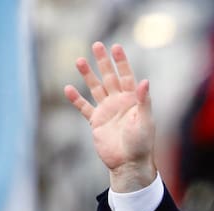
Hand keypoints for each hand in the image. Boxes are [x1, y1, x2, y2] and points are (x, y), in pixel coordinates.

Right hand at [64, 41, 156, 191]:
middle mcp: (119, 103)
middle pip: (110, 77)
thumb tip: (144, 81)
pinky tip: (68, 88)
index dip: (121, 62)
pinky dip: (76, 99)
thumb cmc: (142, 144)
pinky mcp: (96, 122)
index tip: (116, 47)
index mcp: (132, 101)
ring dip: (88, 75)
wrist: (129, 164)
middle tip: (97, 45)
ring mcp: (107, 111)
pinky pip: (84, 107)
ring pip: (96, 88)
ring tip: (79, 60)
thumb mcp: (145, 121)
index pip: (127, 76)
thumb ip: (143, 101)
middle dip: (103, 62)